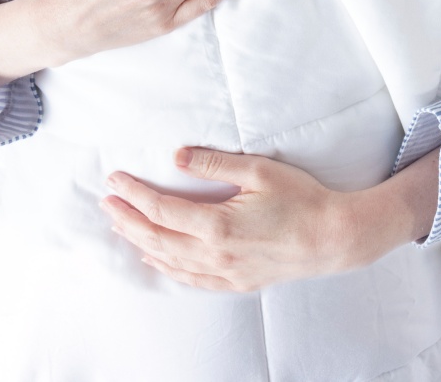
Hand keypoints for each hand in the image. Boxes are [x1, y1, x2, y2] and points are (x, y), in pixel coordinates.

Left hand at [100, 144, 439, 292]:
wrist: (334, 237)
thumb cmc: (302, 199)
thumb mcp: (259, 170)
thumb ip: (215, 163)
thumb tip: (177, 157)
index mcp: (217, 226)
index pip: (161, 210)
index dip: (134, 194)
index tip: (115, 180)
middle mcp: (214, 255)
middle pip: (156, 238)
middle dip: (127, 219)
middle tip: (106, 201)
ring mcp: (224, 273)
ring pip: (169, 261)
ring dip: (140, 242)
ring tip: (121, 225)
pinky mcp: (236, 283)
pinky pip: (189, 279)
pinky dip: (166, 266)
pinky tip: (156, 257)